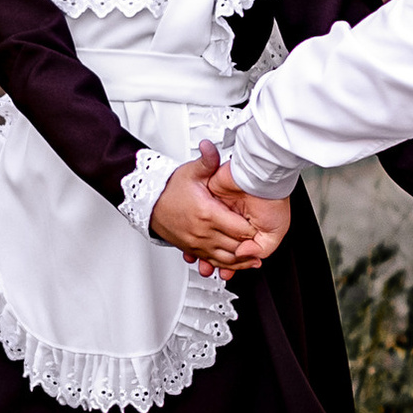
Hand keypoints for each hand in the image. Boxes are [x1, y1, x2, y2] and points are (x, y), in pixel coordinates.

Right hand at [148, 141, 288, 278]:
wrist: (149, 203)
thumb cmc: (170, 189)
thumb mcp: (190, 172)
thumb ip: (206, 160)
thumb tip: (210, 146)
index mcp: (207, 213)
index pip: (240, 229)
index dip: (255, 230)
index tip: (262, 226)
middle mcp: (203, 232)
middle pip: (236, 247)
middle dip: (251, 247)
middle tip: (263, 243)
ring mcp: (197, 243)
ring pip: (226, 259)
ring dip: (241, 261)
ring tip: (255, 259)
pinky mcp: (192, 249)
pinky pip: (213, 262)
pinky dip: (227, 266)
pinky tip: (237, 263)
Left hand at [198, 141, 292, 263]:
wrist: (262, 177)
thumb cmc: (273, 200)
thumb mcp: (274, 232)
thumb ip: (260, 248)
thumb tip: (241, 254)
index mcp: (250, 228)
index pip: (237, 250)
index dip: (231, 263)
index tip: (225, 272)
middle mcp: (235, 220)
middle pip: (220, 245)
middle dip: (214, 260)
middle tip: (209, 269)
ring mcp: (223, 211)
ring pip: (208, 234)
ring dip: (203, 249)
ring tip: (201, 262)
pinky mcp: (212, 200)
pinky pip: (200, 218)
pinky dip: (197, 230)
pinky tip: (195, 243)